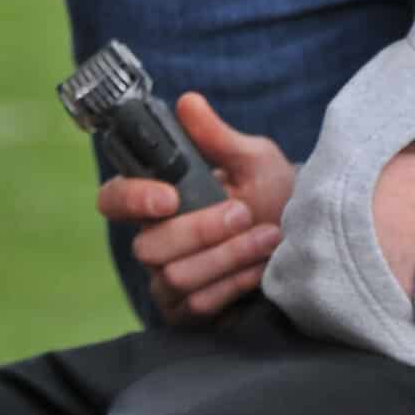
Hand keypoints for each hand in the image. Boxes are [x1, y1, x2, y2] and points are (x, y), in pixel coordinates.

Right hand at [96, 92, 295, 323]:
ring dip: (228, 255)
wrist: (301, 237)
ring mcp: (166, 281)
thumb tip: (187, 101)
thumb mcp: (252, 158)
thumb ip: (217, 136)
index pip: (113, 199)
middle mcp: (155, 240)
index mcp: (161, 198)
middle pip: (149, 246)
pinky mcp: (186, 312)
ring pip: (176, 276)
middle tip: (244, 212)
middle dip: (202, 229)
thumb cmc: (272, 192)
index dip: (132, 199)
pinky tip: (260, 267)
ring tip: (267, 236)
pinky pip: (196, 305)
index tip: (170, 196)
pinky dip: (234, 282)